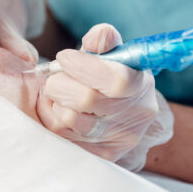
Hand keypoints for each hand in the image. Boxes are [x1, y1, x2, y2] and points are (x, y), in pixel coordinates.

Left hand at [37, 24, 172, 170]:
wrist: (122, 112)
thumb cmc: (110, 74)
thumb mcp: (112, 53)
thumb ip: (103, 40)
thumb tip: (99, 36)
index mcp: (141, 86)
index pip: (115, 81)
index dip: (83, 66)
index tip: (64, 57)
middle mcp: (134, 117)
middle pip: (86, 100)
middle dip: (61, 82)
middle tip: (58, 75)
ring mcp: (117, 140)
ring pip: (67, 119)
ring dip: (55, 100)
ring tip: (61, 92)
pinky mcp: (99, 155)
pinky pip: (60, 134)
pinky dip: (52, 116)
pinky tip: (61, 107)